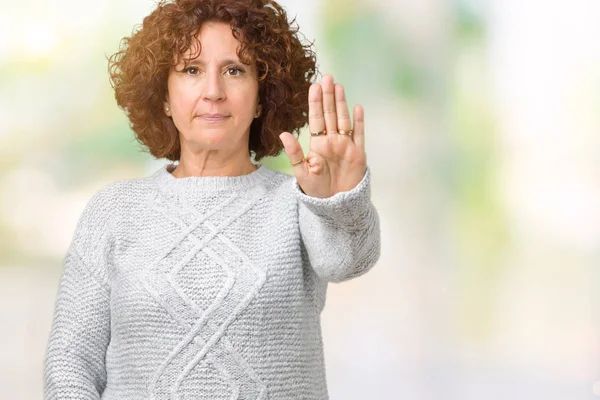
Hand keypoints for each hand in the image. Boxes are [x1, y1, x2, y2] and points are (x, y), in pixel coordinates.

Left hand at [279, 74, 366, 197]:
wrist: (335, 205)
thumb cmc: (316, 190)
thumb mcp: (302, 171)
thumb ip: (294, 153)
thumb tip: (283, 134)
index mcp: (317, 144)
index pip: (316, 119)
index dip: (315, 102)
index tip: (314, 86)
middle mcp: (332, 141)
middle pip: (330, 114)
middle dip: (329, 96)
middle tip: (327, 77)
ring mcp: (346, 146)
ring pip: (343, 120)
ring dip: (342, 103)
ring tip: (339, 86)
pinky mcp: (358, 154)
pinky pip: (359, 135)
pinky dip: (359, 122)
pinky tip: (357, 108)